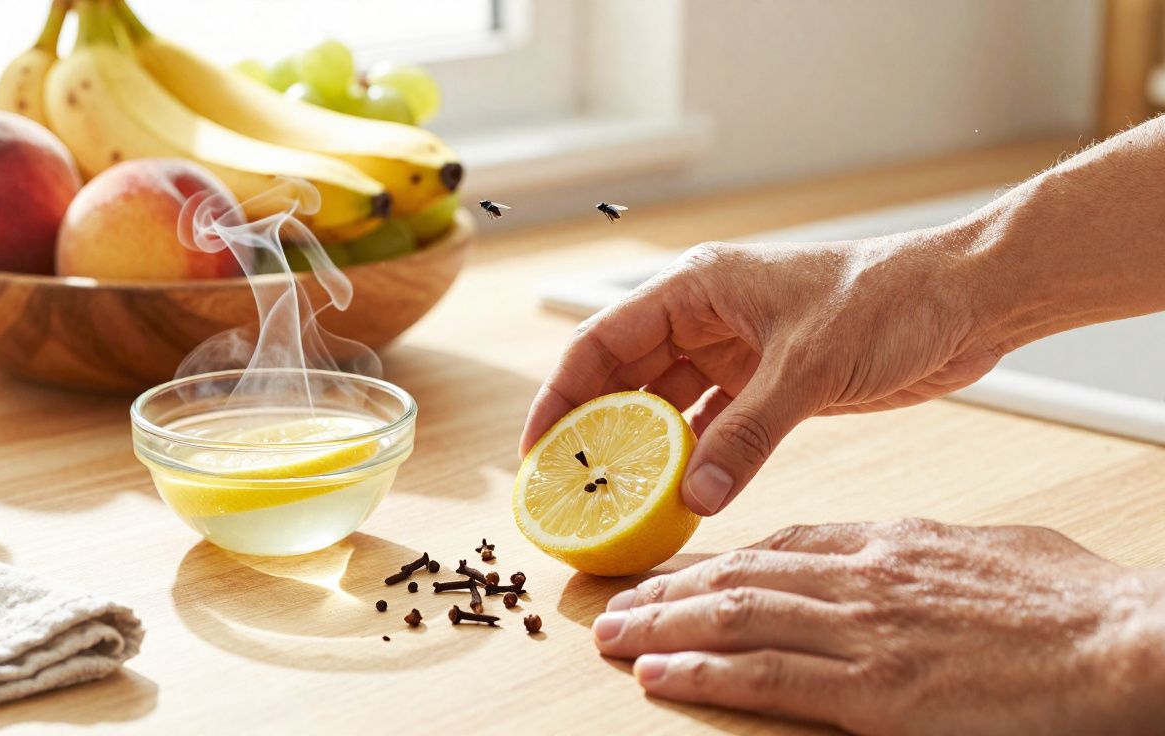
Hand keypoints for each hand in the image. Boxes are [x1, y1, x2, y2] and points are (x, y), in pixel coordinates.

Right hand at [520, 235, 1001, 514]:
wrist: (964, 302)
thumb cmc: (889, 299)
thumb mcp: (806, 368)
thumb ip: (747, 435)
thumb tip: (696, 497)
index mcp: (697, 288)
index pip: (601, 341)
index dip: (561, 395)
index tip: (537, 448)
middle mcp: (705, 317)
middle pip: (623, 377)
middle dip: (593, 430)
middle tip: (568, 488)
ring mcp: (735, 352)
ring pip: (665, 405)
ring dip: (642, 450)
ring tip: (612, 500)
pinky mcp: (767, 383)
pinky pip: (711, 426)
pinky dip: (693, 459)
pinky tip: (677, 495)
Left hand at [592, 519, 1164, 734]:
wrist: (1118, 641)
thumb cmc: (1073, 603)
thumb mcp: (993, 549)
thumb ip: (933, 550)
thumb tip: (912, 553)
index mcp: (889, 544)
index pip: (780, 546)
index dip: (719, 559)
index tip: (681, 570)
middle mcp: (860, 579)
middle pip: (740, 577)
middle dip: (670, 591)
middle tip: (619, 600)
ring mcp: (861, 632)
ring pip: (734, 618)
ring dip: (663, 627)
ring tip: (614, 633)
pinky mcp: (872, 690)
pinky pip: (764, 676)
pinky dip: (702, 674)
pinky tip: (659, 675)